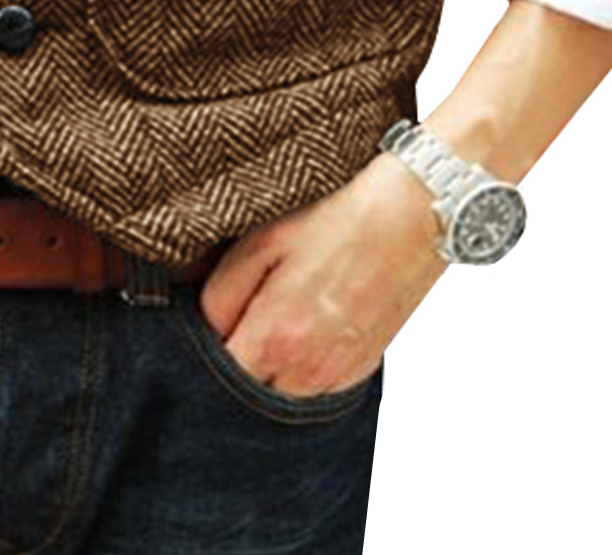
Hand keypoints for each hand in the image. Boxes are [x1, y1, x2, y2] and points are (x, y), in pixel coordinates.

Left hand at [195, 149, 449, 398]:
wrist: (410, 214)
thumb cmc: (335, 217)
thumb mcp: (261, 241)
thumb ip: (221, 295)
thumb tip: (203, 328)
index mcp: (278, 337)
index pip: (216, 377)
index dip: (201, 352)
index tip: (202, 325)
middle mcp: (310, 371)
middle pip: (247, 397)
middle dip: (233, 365)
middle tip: (233, 321)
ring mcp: (339, 376)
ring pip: (281, 398)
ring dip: (266, 370)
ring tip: (268, 320)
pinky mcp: (361, 370)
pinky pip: (313, 389)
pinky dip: (298, 369)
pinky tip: (300, 327)